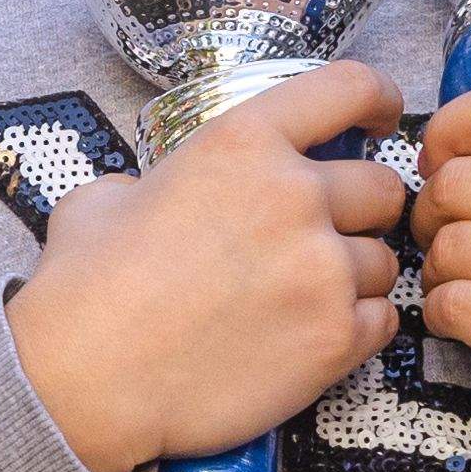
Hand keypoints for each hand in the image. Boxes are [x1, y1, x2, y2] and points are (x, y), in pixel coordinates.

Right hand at [4, 58, 406, 471]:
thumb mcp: (107, 197)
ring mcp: (322, 270)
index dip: (378, 100)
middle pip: (383, 187)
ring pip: (385, 261)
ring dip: (355, 276)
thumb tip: (159, 193)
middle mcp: (295, 196)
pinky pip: (383, 320)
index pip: (349, 88)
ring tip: (304, 299)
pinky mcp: (334, 339)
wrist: (86, 383)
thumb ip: (158, 180)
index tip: (383, 119)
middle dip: (363, 210)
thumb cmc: (85, 290)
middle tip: (327, 235)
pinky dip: (357, 327)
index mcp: (242, 143)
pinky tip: (313, 336)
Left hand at [413, 82, 470, 471]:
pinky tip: (469, 321)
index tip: (441, 161)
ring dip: (439, 268)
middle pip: (457, 182)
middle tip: (447, 239)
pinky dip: (444, 314)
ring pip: (449, 245)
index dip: (447, 132)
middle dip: (434, 213)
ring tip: (464, 284)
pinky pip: (452, 305)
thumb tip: (470, 155)